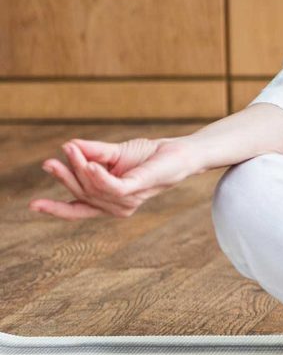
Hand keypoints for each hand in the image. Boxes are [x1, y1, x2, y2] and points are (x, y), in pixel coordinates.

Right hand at [29, 136, 197, 220]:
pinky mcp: (137, 189)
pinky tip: (89, 165)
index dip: (55, 209)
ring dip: (79, 168)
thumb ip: (92, 152)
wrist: (178, 153)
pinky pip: (112, 186)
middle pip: (81, 194)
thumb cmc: (147, 156)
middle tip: (49, 162)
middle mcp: (116, 207)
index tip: (32, 205)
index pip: (77, 210)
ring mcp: (127, 200)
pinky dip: (98, 176)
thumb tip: (67, 145)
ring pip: (92, 188)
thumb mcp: (113, 153)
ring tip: (70, 150)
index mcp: (107, 201)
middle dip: (64, 177)